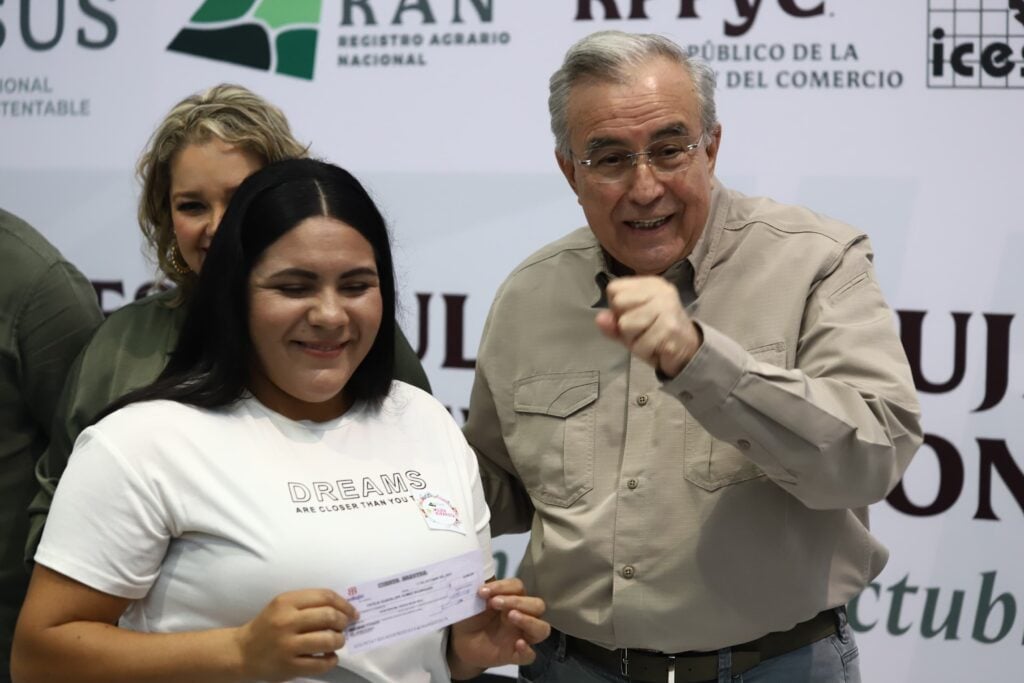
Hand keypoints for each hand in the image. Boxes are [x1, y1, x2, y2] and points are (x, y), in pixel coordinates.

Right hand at [234, 589, 357, 681]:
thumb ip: (308, 604)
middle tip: (345, 626)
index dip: (344, 603)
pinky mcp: (289, 666)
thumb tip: (343, 608)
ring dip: (339, 640)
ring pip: (328, 640)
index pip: (324, 596)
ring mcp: (288, 645)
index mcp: (286, 602)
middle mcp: (286, 622)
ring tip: (337, 641)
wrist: (242, 652)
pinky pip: (320, 664)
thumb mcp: (282, 606)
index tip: (352, 611)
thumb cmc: (268, 626)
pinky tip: (330, 657)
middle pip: (329, 616)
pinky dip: (331, 660)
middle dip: (344, 621)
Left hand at [448, 578, 549, 677]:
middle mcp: (520, 616)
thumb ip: (478, 588)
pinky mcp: (514, 655)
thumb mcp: (470, 601)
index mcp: (511, 600)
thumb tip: (477, 570)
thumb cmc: (469, 618)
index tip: (483, 591)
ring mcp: (520, 636)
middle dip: (518, 601)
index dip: (504, 587)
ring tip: (511, 616)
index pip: (519, 587)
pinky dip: (527, 650)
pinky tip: (518, 644)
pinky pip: (530, 656)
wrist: (459, 643)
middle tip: (495, 603)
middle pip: (537, 605)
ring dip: (529, 620)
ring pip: (542, 628)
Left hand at [595, 275, 701, 377]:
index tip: (635, 316)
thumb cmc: (656, 334)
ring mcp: (666, 308)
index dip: (617, 308)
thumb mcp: (630, 326)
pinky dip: (644, 351)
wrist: (689, 351)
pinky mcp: (670, 328)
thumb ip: (612, 323)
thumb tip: (599, 319)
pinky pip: (639, 344)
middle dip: (625, 325)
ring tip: (651, 339)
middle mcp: (660, 291)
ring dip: (634, 340)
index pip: (614, 288)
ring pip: (626, 324)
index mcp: (649, 284)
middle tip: (644, 330)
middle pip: (618, 303)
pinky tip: (658, 347)